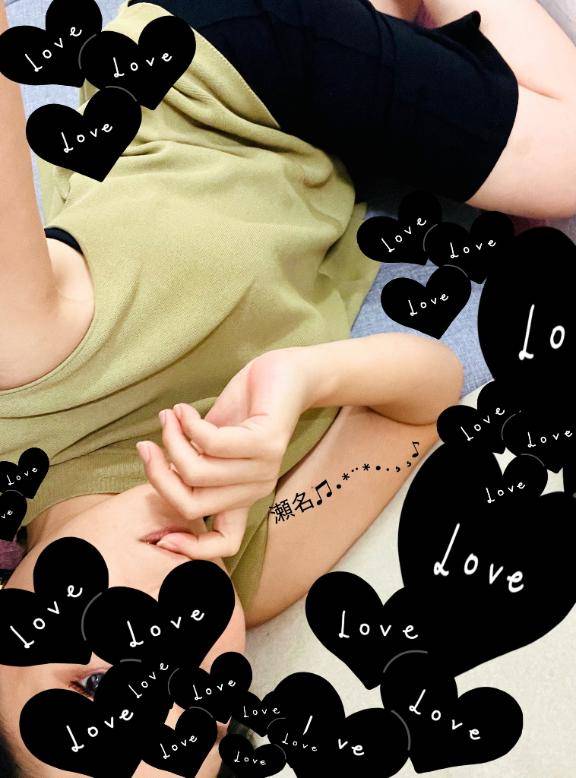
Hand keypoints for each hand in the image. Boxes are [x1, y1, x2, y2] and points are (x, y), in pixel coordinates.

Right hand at [136, 348, 312, 558]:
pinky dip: (187, 423)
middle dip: (157, 475)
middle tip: (146, 445)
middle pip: (190, 504)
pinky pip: (210, 442)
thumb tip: (152, 463)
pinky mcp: (266, 444)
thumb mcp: (210, 442)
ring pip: (195, 472)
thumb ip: (189, 460)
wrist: (286, 375)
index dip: (191, 550)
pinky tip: (183, 409)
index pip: (225, 542)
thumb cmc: (245, 408)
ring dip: (171, 440)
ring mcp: (263, 469)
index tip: (159, 537)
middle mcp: (255, 490)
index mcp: (243, 496)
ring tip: (170, 416)